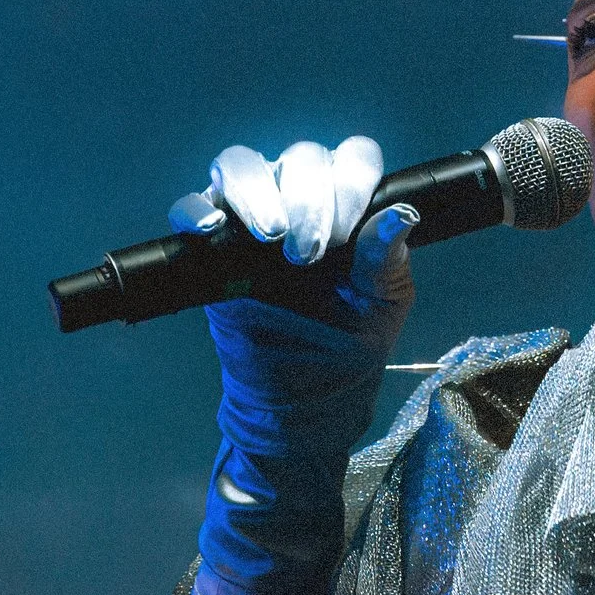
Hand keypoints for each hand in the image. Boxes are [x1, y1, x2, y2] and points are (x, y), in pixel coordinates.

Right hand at [178, 136, 417, 594]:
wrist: (290, 435)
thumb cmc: (341, 374)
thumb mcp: (379, 323)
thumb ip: (386, 270)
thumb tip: (399, 221)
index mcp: (346, 223)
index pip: (350, 165)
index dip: (353, 178)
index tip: (359, 225)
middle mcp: (297, 219)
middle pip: (296, 159)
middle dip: (311, 189)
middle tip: (320, 240)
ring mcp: (247, 238)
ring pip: (243, 173)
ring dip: (263, 197)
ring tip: (284, 242)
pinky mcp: (208, 265)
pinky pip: (195, 215)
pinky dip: (208, 215)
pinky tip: (233, 237)